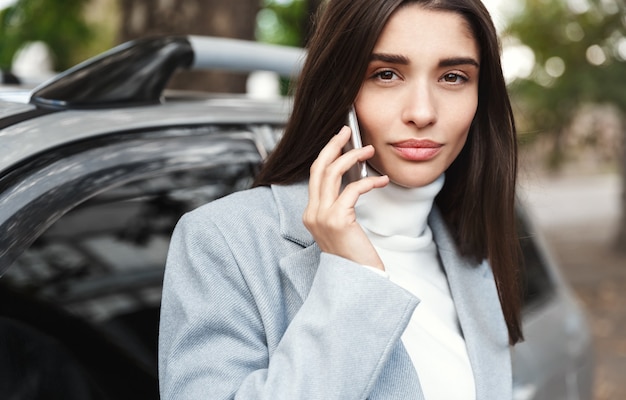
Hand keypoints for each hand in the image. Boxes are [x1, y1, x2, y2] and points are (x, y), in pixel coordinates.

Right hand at [303, 126, 388, 270]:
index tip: (340, 140)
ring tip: (369, 150)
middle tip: (346, 131)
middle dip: (333, 145)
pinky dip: (369, 181)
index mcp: (311, 214)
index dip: (327, 154)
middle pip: (318, 167)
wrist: (358, 282)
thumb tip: (354, 179)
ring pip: (332, 173)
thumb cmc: (355, 256)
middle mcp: (312, 213)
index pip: (315, 175)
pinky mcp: (338, 220)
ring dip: (352, 157)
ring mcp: (322, 216)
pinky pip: (353, 189)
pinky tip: (382, 181)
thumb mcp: (342, 227)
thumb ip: (340, 205)